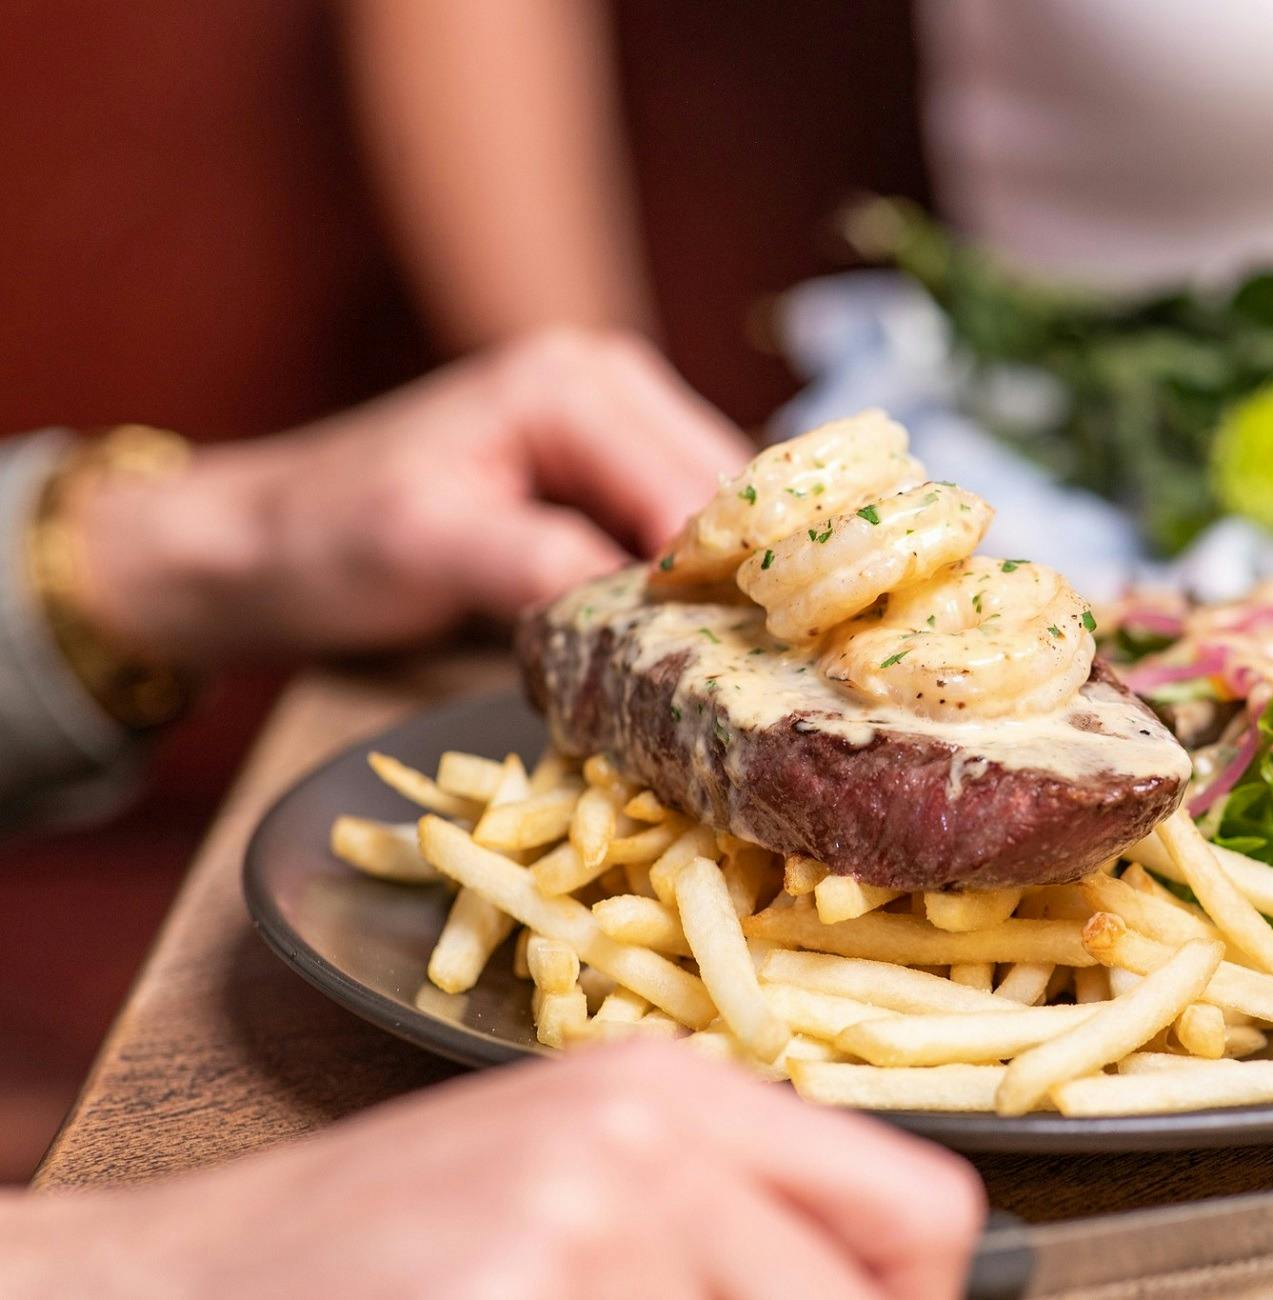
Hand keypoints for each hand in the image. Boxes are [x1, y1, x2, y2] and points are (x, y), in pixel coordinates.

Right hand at [2, 1039, 985, 1298]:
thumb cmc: (392, 1243)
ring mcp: (587, 1222)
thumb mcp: (581, 1179)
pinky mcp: (523, 1293)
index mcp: (678, 1090)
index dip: (912, 1299)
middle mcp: (648, 1137)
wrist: (192, 1282)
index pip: (924, 1207)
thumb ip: (726, 1215)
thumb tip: (895, 1284)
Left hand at [71, 328, 750, 665]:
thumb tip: (649, 605)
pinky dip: (682, 584)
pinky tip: (672, 639)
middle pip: (727, 496)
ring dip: (714, 586)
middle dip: (732, 583)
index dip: (720, 584)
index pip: (694, 493)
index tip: (734, 673)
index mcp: (574, 385)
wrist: (254, 542)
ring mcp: (612, 421)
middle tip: (734, 678)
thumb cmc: (324, 541)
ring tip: (709, 666)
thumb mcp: (428, 550)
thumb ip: (542, 563)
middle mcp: (610, 380)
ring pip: (714, 514)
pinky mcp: (604, 467)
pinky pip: (675, 526)